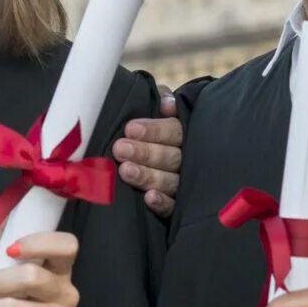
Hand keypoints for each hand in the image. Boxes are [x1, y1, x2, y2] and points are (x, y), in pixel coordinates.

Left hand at [115, 90, 182, 217]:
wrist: (156, 156)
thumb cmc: (151, 129)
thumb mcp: (158, 107)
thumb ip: (162, 98)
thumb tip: (166, 104)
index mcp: (183, 134)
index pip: (174, 131)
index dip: (153, 130)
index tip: (130, 129)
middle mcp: (187, 160)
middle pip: (170, 157)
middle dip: (145, 153)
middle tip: (120, 149)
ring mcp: (184, 185)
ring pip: (170, 181)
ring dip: (148, 176)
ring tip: (125, 170)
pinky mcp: (177, 208)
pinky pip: (172, 208)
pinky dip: (162, 203)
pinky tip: (149, 198)